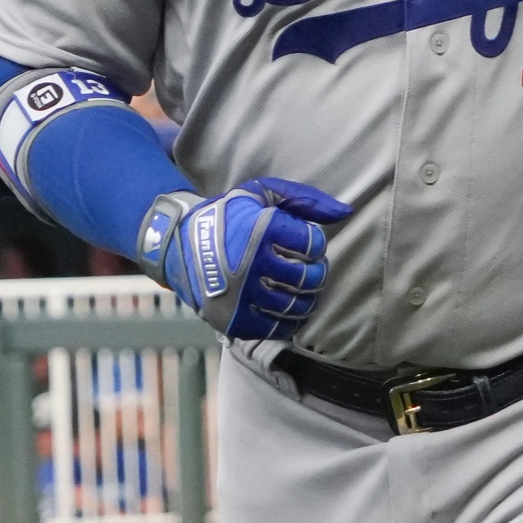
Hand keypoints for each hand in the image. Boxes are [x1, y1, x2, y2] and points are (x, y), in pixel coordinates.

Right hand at [143, 178, 352, 343]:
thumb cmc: (228, 216)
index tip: (303, 244)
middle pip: (309, 277)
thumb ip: (305, 199)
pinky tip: (286, 309)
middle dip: (316, 273)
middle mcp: (250, 264)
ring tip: (299, 289)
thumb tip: (346, 213)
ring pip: (296, 306)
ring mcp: (239, 295)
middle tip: (308, 269)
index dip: (314, 244)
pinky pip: (276, 330)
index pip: (314, 244)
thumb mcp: (261, 193)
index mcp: (260, 229)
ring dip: (306, 299)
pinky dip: (289, 322)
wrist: (176, 244)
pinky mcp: (232, 320)